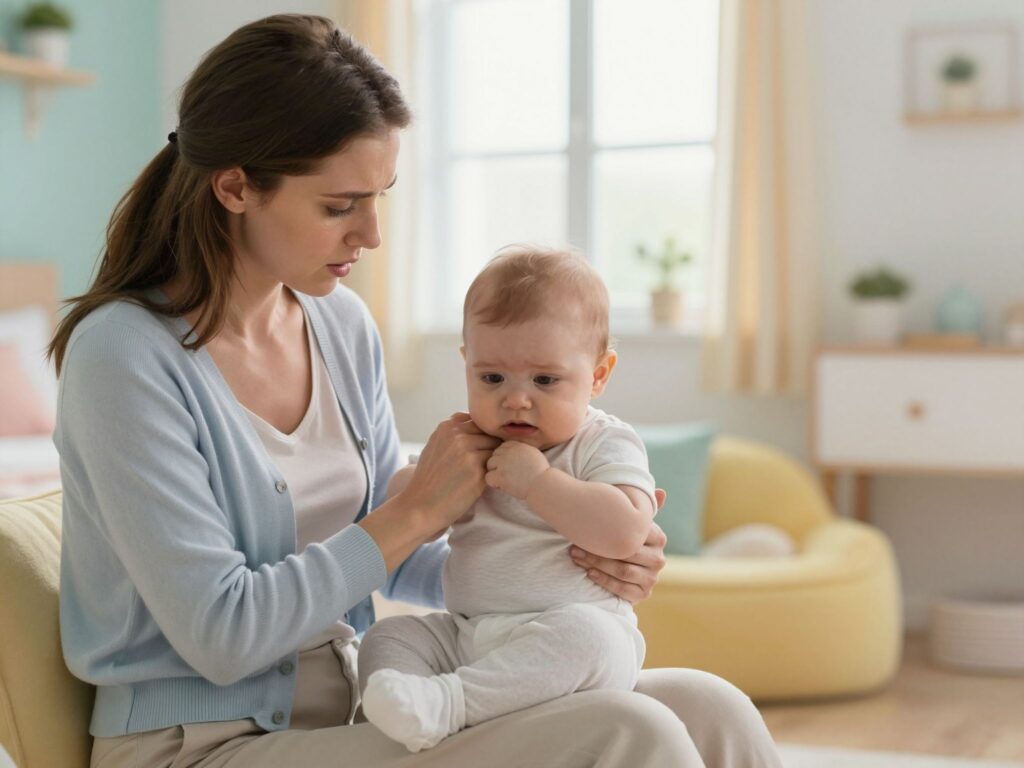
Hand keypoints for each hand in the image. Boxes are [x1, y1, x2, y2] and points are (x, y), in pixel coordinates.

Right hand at [403, 413, 500, 533]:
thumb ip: (454, 432)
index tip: (475, 448)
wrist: (421, 505)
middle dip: (489, 446)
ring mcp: (468, 452)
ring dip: (492, 459)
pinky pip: (495, 465)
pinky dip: (491, 472)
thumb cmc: (430, 477)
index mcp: (447, 426)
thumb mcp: (435, 445)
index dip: (480, 435)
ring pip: (495, 448)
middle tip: (480, 463)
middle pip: (489, 433)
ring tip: (479, 472)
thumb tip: (476, 422)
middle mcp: (458, 436)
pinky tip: (479, 481)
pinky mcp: (477, 471)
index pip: (477, 421)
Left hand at [485, 440, 549, 499]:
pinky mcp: (500, 475)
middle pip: (494, 455)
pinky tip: (504, 486)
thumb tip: (511, 451)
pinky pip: (488, 477)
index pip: (502, 447)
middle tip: (509, 474)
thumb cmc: (541, 472)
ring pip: (489, 465)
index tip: (512, 466)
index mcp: (517, 445)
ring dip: (495, 473)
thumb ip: (520, 449)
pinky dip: (494, 483)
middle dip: (499, 464)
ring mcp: (503, 463)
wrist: (543, 485)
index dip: (505, 457)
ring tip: (507, 480)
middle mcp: (508, 451)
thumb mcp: (533, 453)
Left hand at [570, 489, 667, 603]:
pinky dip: (604, 581)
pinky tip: (589, 573)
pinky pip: (623, 589)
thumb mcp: (629, 517)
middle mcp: (659, 559)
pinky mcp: (643, 593)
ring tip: (577, 556)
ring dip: (596, 565)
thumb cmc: (619, 533)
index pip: (635, 536)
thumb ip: (642, 505)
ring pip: (623, 572)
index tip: (586, 529)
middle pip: (627, 554)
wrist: (620, 564)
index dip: (610, 533)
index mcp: (659, 538)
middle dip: (598, 550)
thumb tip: (662, 492)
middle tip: (574, 546)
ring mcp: (652, 578)